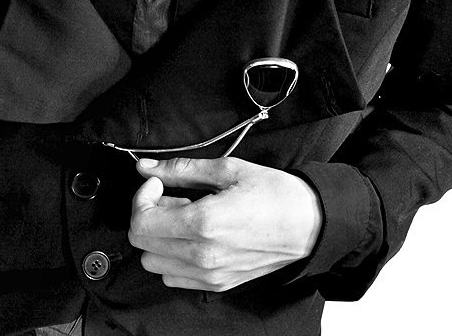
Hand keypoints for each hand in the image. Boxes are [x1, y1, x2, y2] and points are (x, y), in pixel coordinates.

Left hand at [128, 157, 322, 292]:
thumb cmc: (273, 193)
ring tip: (183, 216)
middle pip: (142, 245)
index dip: (142, 197)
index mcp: (203, 223)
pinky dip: (173, 257)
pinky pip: (174, 278)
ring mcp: (210, 275)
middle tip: (170, 196)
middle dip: (148, 215)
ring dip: (159, 238)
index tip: (158, 183)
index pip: (142, 223)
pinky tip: (193, 236)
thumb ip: (181, 169)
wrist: (309, 224)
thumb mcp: (227, 169)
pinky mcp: (218, 285)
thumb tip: (146, 167)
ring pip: (154, 264)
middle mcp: (202, 255)